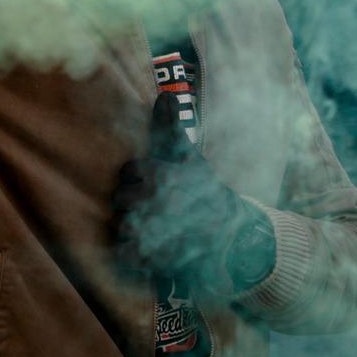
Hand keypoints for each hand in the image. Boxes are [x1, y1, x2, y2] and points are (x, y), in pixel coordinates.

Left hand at [113, 96, 252, 291]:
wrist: (235, 241)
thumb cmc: (208, 194)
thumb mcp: (192, 160)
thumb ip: (171, 128)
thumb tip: (162, 95)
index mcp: (162, 177)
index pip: (129, 171)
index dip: (139, 176)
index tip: (153, 182)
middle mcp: (154, 204)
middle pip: (122, 198)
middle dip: (134, 201)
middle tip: (154, 206)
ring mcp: (152, 234)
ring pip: (121, 224)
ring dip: (132, 225)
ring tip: (153, 227)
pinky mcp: (151, 262)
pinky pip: (124, 253)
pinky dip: (131, 252)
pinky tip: (147, 248)